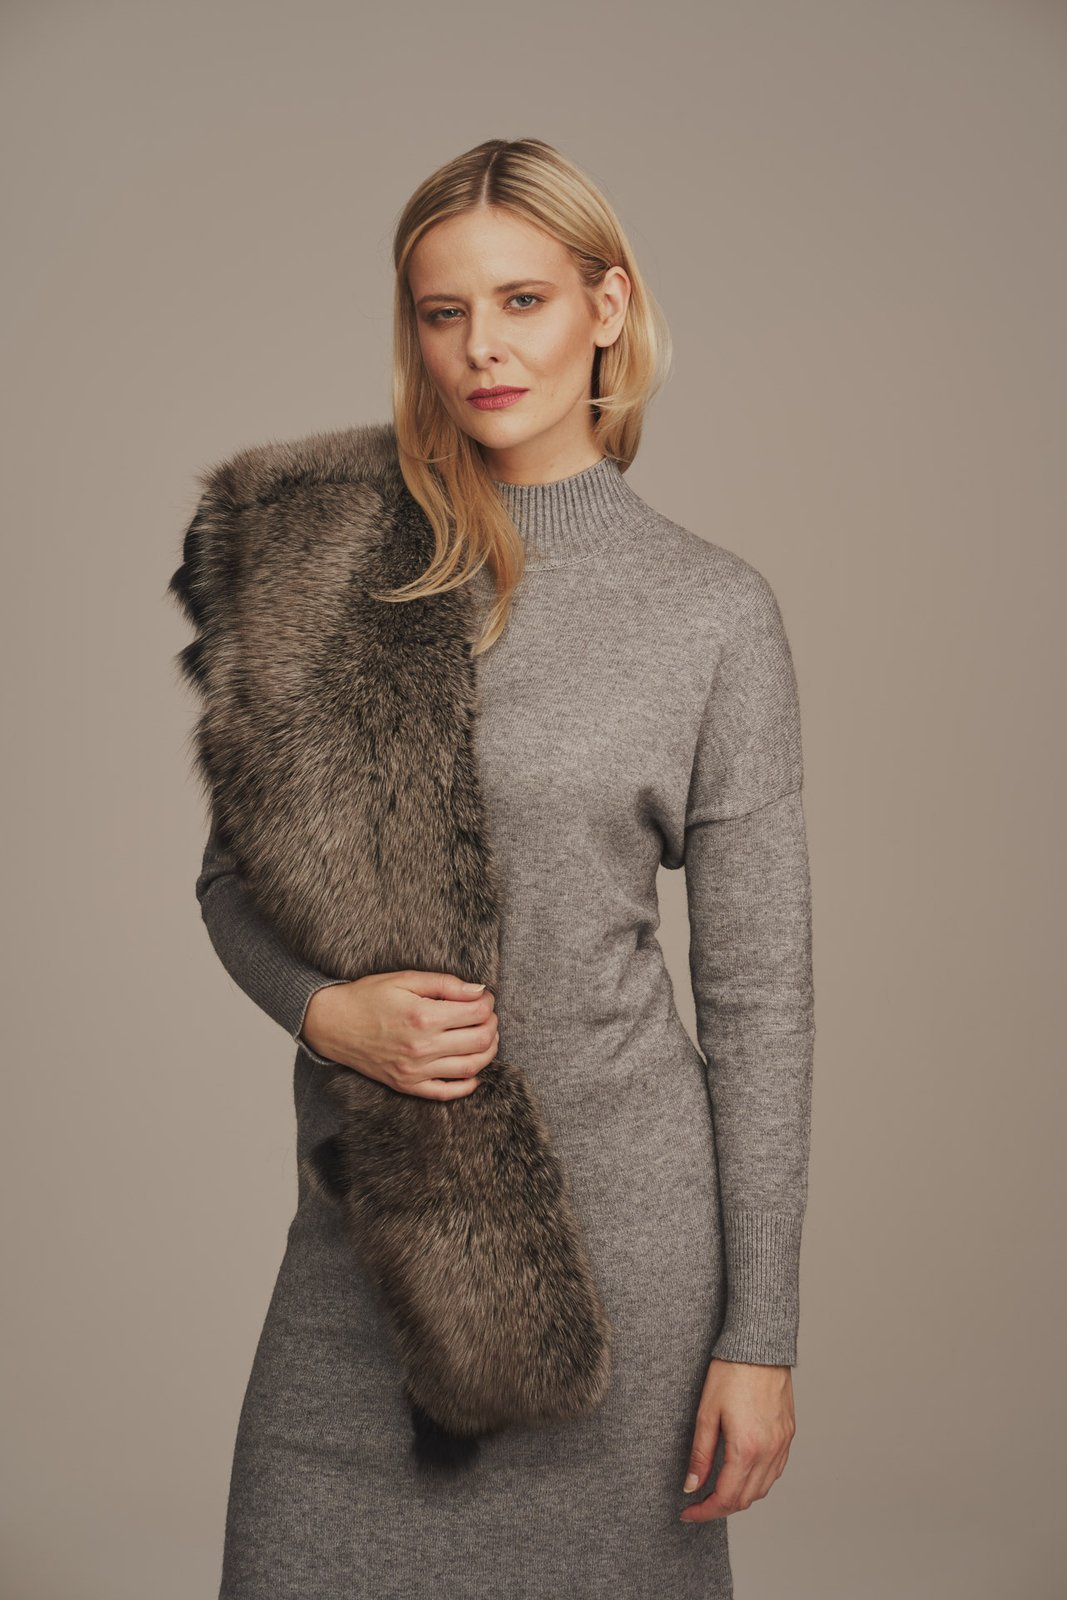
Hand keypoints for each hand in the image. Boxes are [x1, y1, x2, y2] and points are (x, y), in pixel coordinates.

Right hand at [301, 969, 497, 1099]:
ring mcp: (415, 1071)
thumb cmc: (367, 997)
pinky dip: (467, 1084)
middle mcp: (422, 1048)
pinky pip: (446, 1092)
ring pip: (471, 1068)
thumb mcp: (405, 978)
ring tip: (485, 1037)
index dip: (487, 1002)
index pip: (476, 1013)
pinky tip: (474, 1071)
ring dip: (488, 1051)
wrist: (332, 1024)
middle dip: (491, 1024)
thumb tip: (478, 991)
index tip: (483, 997)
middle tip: (486, 1014)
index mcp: (423, 1017)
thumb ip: (445, 983)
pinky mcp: (408, 1085)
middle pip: (480, 1040)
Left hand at [679, 1359, 795, 1521]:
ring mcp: (782, 1444)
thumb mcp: (706, 1413)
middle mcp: (769, 1452)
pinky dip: (758, 1481)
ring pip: (763, 1489)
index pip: (726, 1498)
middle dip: (720, 1508)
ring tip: (717, 1491)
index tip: (687, 1512)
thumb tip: (692, 1486)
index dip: (704, 1511)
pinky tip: (742, 1473)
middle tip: (698, 1504)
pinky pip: (775, 1471)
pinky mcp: (788, 1434)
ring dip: (740, 1497)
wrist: (759, 1346)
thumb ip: (700, 1454)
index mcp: (747, 1449)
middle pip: (745, 1499)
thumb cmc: (730, 1373)